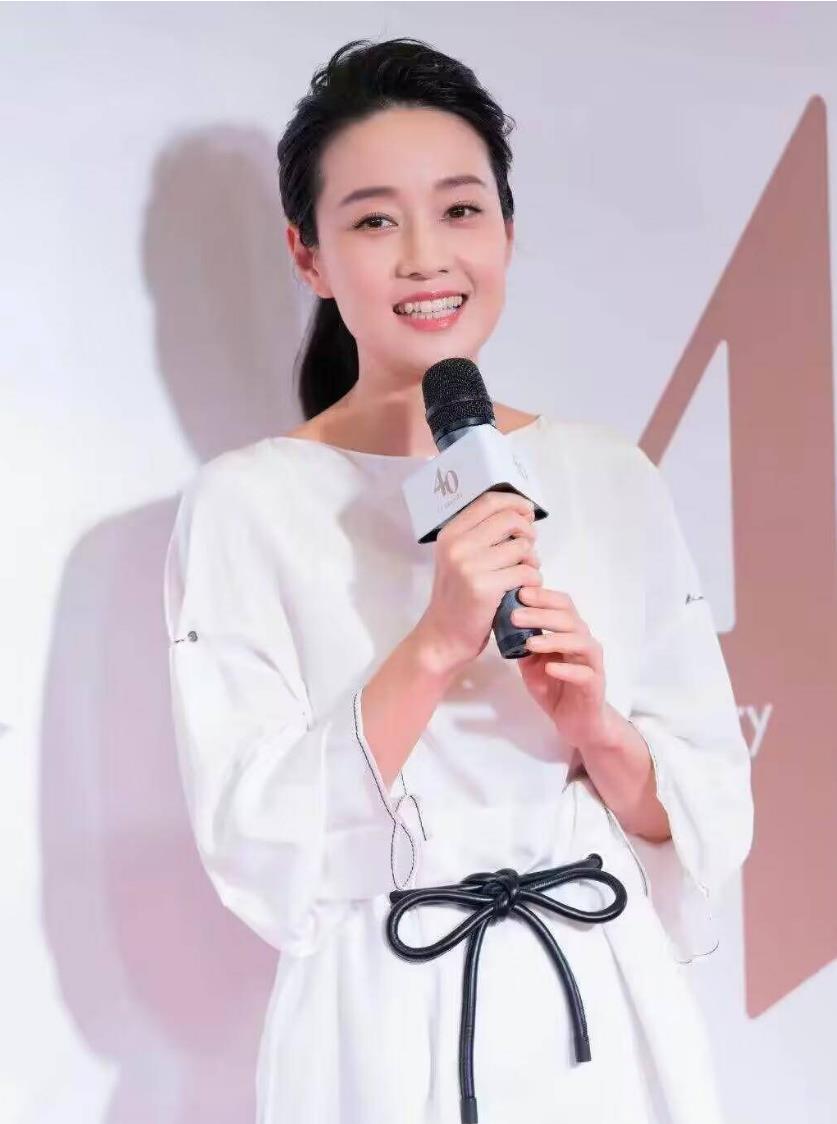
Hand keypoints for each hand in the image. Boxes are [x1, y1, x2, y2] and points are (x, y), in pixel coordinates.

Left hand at [511, 586, 608, 749]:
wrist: (577, 721)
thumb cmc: (555, 686)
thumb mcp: (532, 662)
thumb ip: (522, 642)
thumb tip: (501, 622)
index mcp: (570, 632)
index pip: (562, 604)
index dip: (542, 596)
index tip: (518, 593)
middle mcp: (584, 642)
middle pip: (569, 618)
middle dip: (541, 614)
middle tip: (515, 615)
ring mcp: (592, 663)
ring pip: (580, 641)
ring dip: (554, 639)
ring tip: (530, 642)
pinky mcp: (594, 685)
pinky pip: (584, 673)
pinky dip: (567, 669)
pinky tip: (549, 667)